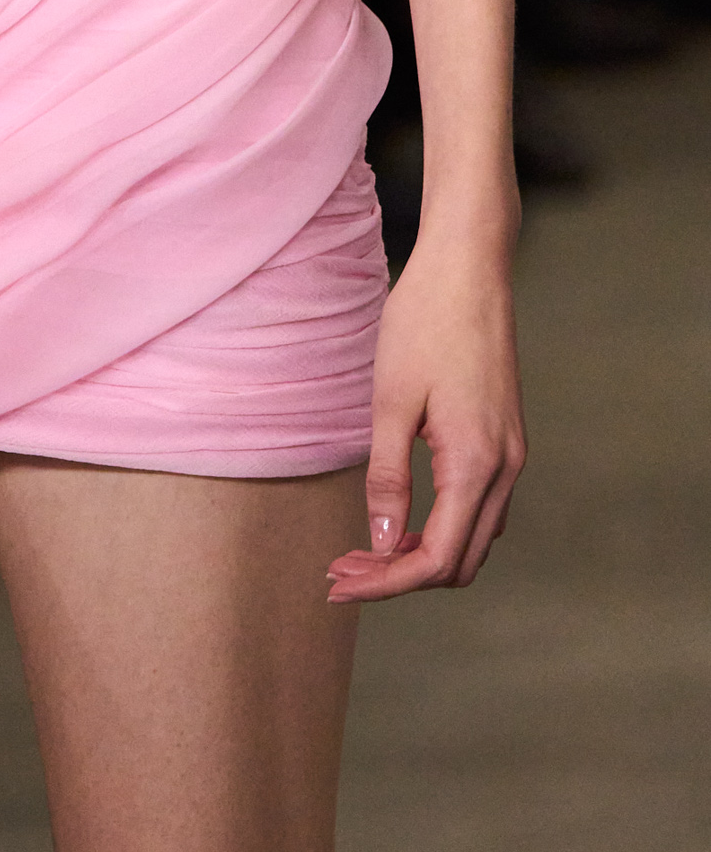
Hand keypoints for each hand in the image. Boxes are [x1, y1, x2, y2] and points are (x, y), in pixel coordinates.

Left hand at [326, 231, 525, 603]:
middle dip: (401, 575)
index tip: (339, 582)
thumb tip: (379, 541)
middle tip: (344, 568)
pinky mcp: (506, 439)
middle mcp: (505, 470)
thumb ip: (388, 478)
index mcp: (475, 464)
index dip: (386, 582)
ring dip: (422, 553)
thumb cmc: (424, 324)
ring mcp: (512, 455)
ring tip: (364, 547)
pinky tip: (401, 514)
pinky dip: (443, 525)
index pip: (435, 560)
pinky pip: (481, 507)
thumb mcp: (391, 402)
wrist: (469, 268)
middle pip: (459, 562)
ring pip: (474, 539)